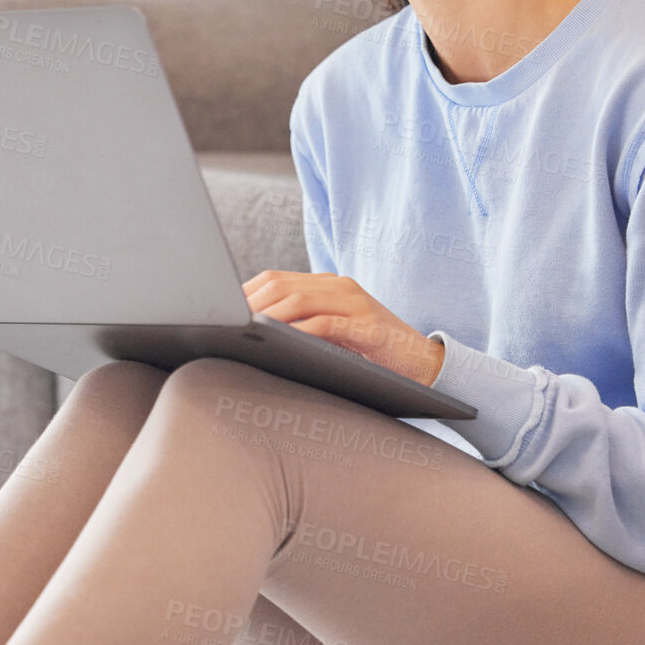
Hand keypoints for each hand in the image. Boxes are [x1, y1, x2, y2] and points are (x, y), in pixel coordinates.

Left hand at [242, 270, 445, 387]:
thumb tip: (251, 335)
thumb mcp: (333, 334)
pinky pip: (326, 324)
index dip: (245, 293)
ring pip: (299, 299)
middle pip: (282, 285)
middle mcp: (340, 287)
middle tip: (223, 322)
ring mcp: (356, 304)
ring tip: (242, 331)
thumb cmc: (372, 355)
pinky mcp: (368, 327)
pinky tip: (278, 343)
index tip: (219, 310)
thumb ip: (302, 326)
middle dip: (249, 303)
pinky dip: (298, 331)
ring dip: (267, 316)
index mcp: (329, 285)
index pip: (276, 279)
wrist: (425, 364)